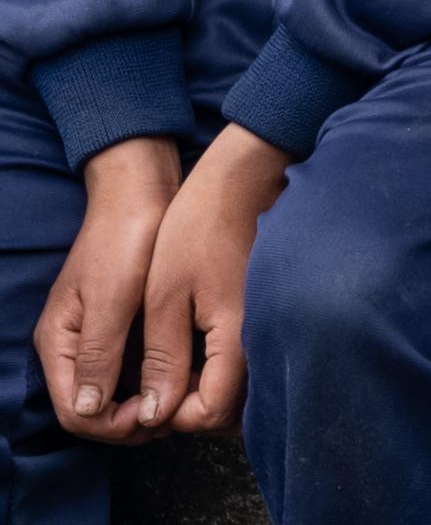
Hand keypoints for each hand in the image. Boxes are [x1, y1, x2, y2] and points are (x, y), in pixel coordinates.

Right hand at [33, 136, 174, 440]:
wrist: (143, 192)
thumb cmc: (125, 239)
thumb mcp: (111, 298)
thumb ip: (97, 353)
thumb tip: (88, 409)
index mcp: (58, 343)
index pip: (74, 412)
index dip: (113, 425)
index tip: (155, 415)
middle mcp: (73, 347)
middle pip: (94, 409)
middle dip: (131, 421)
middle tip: (175, 411)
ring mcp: (97, 337)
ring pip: (116, 393)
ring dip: (145, 403)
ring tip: (184, 397)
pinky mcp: (123, 326)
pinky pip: (133, 369)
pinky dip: (154, 380)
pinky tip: (185, 374)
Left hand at [137, 129, 286, 438]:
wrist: (242, 181)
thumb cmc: (198, 230)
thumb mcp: (165, 294)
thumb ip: (163, 359)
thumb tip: (154, 417)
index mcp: (237, 339)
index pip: (210, 413)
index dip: (170, 414)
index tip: (144, 394)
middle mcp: (262, 341)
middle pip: (232, 411)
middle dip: (189, 410)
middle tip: (153, 388)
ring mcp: (268, 329)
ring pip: (241, 391)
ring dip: (204, 394)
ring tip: (168, 371)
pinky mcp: (266, 317)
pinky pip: (246, 366)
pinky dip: (219, 373)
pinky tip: (193, 352)